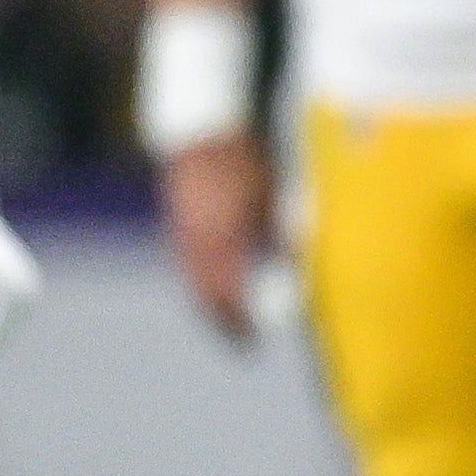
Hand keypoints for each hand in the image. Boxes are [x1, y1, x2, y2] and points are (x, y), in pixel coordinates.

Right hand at [158, 132, 273, 342]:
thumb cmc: (246, 163)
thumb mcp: (270, 197)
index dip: (240, 320)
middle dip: (223, 321)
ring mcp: (182, 233)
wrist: (202, 131)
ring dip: (210, 306)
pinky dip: (201, 285)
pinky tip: (216, 292)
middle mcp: (197, 240)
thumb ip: (280, 235)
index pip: (229, 292)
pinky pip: (187, 266)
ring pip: (194, 281)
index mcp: (222, 235)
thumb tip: (298, 271)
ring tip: (230, 325)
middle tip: (242, 343)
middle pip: (206, 294)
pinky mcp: (176, 226)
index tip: (254, 340)